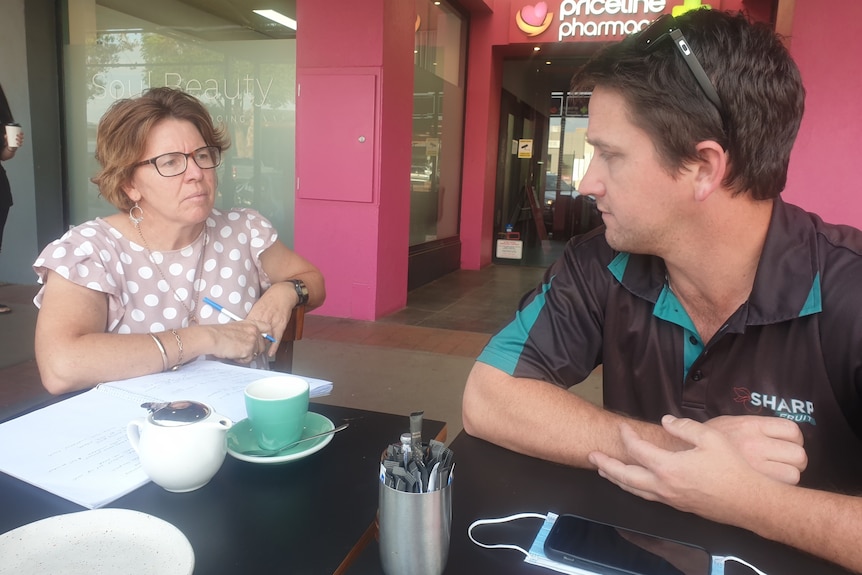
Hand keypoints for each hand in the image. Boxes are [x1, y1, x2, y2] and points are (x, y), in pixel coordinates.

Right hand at [206, 320, 267, 363]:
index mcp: (251, 324)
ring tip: (235, 351)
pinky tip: (234, 354)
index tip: (266, 340)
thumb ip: (247, 332)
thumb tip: (252, 340)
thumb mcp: (237, 327)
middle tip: (242, 350)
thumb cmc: (220, 333)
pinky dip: (241, 359)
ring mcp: (252, 341)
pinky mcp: (248, 350)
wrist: (212, 337)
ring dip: (246, 355)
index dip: (268, 336)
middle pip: (262, 345)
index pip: (268, 328)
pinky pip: (249, 359)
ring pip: (256, 354)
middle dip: (254, 350)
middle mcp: (254, 331)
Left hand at [246, 282, 294, 357]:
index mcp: (254, 314)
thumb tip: (243, 327)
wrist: (282, 293)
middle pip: (255, 336)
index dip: (242, 338)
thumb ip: (251, 318)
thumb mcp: (256, 306)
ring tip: (257, 352)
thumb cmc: (269, 299)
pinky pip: (277, 339)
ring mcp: (272, 323)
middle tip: (248, 350)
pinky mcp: (281, 325)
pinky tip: (270, 353)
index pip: (246, 329)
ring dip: (261, 347)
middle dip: (251, 344)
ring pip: (265, 338)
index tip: (239, 344)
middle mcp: (263, 319)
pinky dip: (273, 347)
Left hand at [588, 415, 774, 521]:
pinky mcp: (677, 506)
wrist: (748, 501)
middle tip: (592, 456)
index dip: (626, 437)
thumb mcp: (710, 438)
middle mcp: (663, 486)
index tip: (622, 427)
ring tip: (603, 471)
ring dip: (616, 479)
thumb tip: (665, 421)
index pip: (637, 450)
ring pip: (634, 490)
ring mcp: (669, 498)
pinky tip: (631, 483)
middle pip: (625, 475)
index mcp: (668, 467)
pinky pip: (646, 496)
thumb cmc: (732, 468)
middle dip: (606, 465)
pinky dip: (632, 488)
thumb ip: (684, 427)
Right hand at [704, 415, 806, 483]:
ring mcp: (755, 466)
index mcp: (750, 425)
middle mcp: (755, 444)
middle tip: (785, 463)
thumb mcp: (726, 423)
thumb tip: (774, 431)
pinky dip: (779, 487)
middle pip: (798, 454)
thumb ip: (751, 425)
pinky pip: (780, 487)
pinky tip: (768, 484)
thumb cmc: (703, 442)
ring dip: (788, 475)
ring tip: (777, 475)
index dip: (795, 440)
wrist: (680, 457)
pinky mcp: (752, 483)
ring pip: (793, 474)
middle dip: (795, 460)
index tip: (788, 445)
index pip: (791, 430)